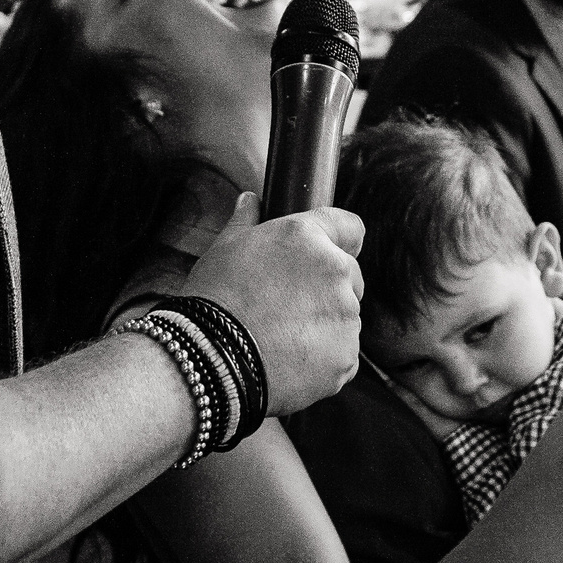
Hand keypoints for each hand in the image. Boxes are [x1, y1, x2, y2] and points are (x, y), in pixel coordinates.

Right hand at [181, 193, 365, 416]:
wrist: (211, 357)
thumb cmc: (214, 297)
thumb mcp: (224, 248)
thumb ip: (246, 220)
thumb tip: (250, 200)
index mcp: (309, 238)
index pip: (350, 227)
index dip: (341, 241)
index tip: (328, 257)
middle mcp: (336, 271)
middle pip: (351, 278)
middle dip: (328, 290)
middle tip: (288, 308)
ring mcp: (345, 316)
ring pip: (346, 319)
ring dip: (326, 327)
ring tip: (284, 340)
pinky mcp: (346, 356)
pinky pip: (343, 356)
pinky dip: (325, 361)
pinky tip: (290, 362)